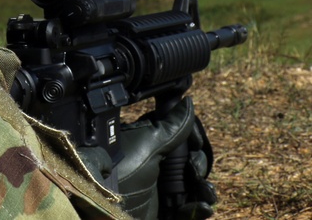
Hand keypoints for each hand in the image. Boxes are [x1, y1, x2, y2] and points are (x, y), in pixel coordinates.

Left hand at [113, 97, 215, 219]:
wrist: (106, 210)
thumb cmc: (120, 174)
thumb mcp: (148, 146)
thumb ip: (171, 127)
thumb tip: (187, 102)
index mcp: (151, 150)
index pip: (181, 141)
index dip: (193, 141)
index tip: (196, 143)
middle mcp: (156, 171)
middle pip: (191, 166)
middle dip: (199, 167)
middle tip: (193, 170)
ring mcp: (161, 195)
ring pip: (194, 190)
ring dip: (204, 189)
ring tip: (205, 192)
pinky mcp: (164, 215)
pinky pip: (189, 213)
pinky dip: (199, 209)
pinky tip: (203, 207)